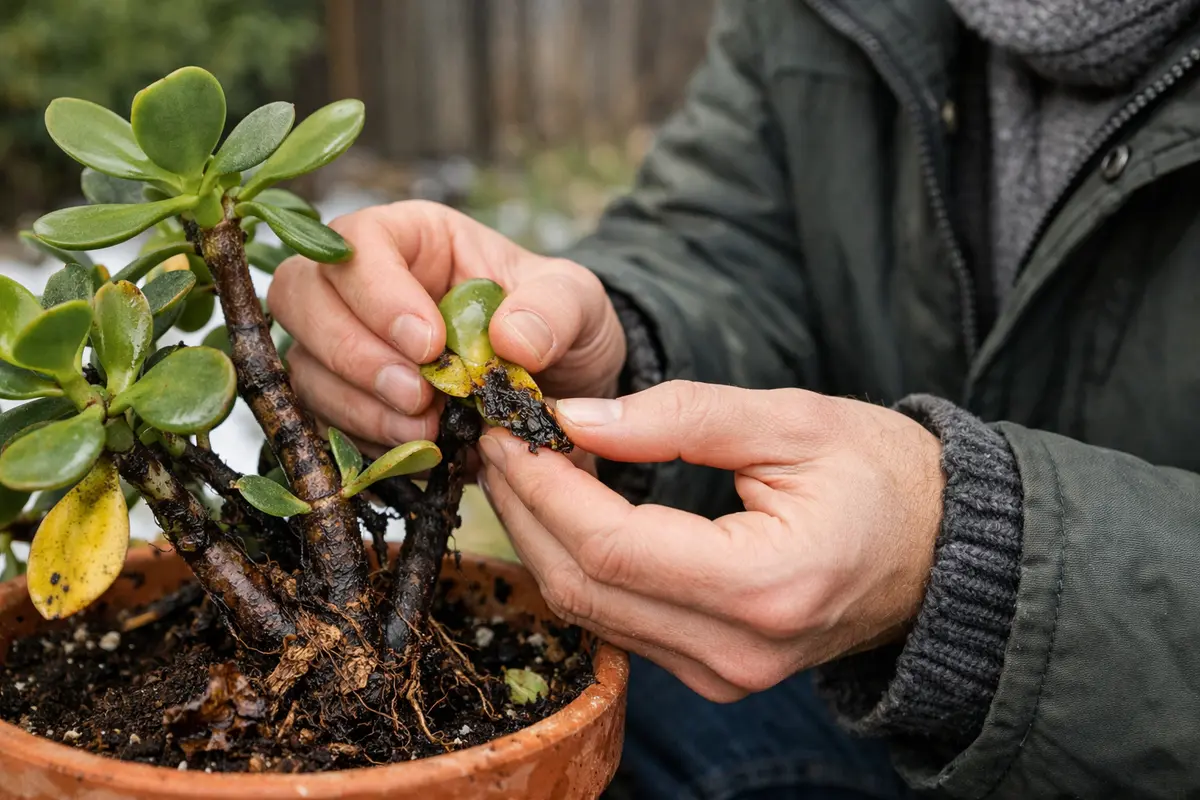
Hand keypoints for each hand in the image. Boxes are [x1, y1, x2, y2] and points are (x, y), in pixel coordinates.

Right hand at [268, 201, 625, 450]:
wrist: (562, 388)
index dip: (377, 293)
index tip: (430, 345)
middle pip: (300, 298)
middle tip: (420, 397)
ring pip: (305, 367)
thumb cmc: (559, 324)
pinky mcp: (347, 402)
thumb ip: (555, 309)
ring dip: (359, 407)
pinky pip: (323, 423)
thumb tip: (509, 339)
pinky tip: (419, 452)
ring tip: (429, 431)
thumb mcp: (581, 302)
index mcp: (412, 238)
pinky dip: (366, 442)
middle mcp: (362, 285)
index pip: (356, 242)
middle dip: (354, 355)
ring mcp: (345, 345)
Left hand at [476, 381, 944, 701]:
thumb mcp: (791, 421)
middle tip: (500, 442)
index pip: (611, 546)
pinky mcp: (714, 673)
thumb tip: (576, 419)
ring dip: (543, 537)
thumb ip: (680, 416)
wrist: (940, 551)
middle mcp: (738, 652)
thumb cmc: (882, 475)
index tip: (509, 428)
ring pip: (590, 612)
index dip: (545, 487)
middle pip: (585, 587)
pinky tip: (568, 510)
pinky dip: (580, 564)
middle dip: (526, 509)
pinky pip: (619, 623)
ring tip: (525, 466)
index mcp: (765, 585)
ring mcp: (724, 675)